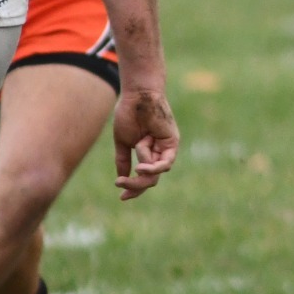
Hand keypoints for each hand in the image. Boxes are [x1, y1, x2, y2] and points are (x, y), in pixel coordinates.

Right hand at [113, 85, 178, 199]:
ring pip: (155, 173)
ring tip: (136, 166)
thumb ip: (123, 160)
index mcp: (148, 152)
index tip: (121, 197)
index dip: (133, 188)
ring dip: (142, 172)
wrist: (137, 95)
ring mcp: (166, 148)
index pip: (144, 177)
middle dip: (135, 185)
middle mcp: (159, 151)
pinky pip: (165, 163)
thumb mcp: (124, 142)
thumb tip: (121, 178)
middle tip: (120, 185)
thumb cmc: (129, 114)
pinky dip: (153, 168)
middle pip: (150, 179)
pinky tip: (140, 167)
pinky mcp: (172, 143)